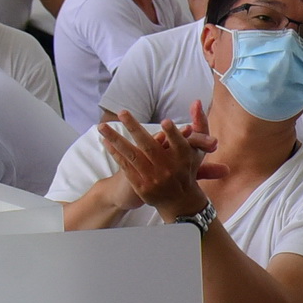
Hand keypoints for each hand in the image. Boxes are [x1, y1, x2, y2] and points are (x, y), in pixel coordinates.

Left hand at [100, 106, 221, 222]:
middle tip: (122, 112)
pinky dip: (115, 153)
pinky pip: (126, 166)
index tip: (165, 122)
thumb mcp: (199, 148)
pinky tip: (106, 141)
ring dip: (116, 139)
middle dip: (134, 128)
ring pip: (132, 155)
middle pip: (150, 146)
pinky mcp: (142, 186)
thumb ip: (200, 124)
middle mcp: (169, 169)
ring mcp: (154, 178)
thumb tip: (196, 101)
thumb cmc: (188, 168)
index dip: (173, 134)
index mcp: (184, 158)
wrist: (181, 202)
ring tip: (102, 126)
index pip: (179, 144)